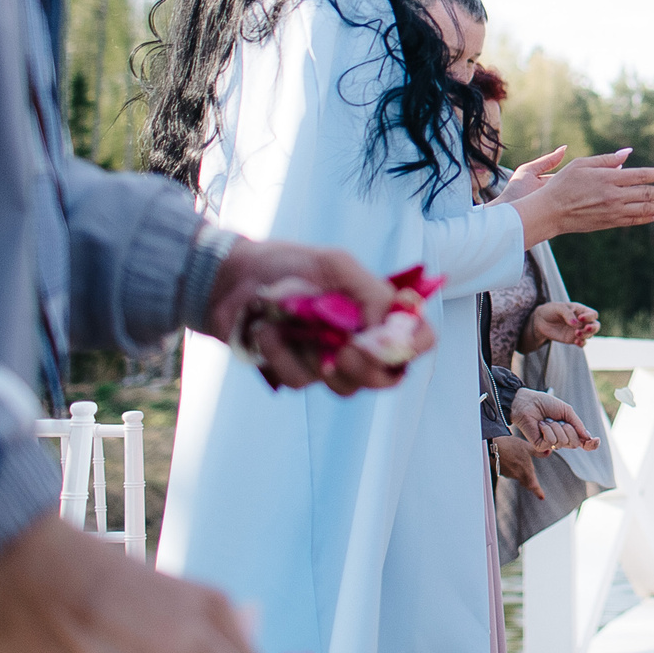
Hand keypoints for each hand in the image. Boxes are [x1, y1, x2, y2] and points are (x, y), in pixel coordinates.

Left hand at [203, 240, 428, 394]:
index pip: (419, 340)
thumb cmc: (290, 265)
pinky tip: (266, 331)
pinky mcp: (297, 373)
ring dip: (322, 360)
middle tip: (348, 349)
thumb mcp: (336, 265)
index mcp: (380, 314)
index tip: (392, 328)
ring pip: (346, 387)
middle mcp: (361, 343)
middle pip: (387, 377)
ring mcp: (330, 362)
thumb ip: (370, 292)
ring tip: (298, 330)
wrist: (235, 278)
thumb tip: (384, 327)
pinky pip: (301, 380)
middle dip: (370, 366)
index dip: (415, 342)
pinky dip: (282, 355)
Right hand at [492, 434, 546, 499]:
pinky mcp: (502, 472)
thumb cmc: (510, 446)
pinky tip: (511, 462)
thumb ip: (538, 452)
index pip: (534, 485)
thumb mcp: (527, 447)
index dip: (538, 492)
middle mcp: (517, 475)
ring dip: (521, 474)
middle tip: (534, 486)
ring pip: (518, 477)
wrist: (492, 447)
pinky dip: (513, 470)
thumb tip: (549, 451)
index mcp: (526, 471)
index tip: (542, 497)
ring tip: (520, 464)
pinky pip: (510, 473)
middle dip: (530, 484)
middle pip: (526, 483)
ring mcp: (509, 474)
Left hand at [510, 388, 596, 450]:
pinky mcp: (540, 446)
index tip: (596, 440)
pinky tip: (541, 425)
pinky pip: (551, 441)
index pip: (582, 442)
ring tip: (546, 420)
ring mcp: (550, 443)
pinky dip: (547, 430)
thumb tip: (588, 437)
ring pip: (562, 442)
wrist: (527, 402)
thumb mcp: (566, 411)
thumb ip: (578, 424)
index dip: (590, 444)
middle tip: (558, 420)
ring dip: (555, 427)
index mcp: (568, 431)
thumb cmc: (545, 404)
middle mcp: (561, 439)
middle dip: (569, 429)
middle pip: (575, 443)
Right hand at [512, 147, 653, 243]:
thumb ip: (607, 159)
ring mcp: (612, 212)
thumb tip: (629, 154)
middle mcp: (614, 196)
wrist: (549, 212)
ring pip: (645, 210)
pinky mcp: (608, 223)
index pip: (640, 175)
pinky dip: (648, 218)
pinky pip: (633, 221)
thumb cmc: (562, 184)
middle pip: (648, 194)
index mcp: (608, 179)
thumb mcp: (582, 164)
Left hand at [520, 300, 599, 349]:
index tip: (580, 318)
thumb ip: (568, 314)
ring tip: (576, 334)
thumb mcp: (558, 308)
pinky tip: (576, 342)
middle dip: (593, 328)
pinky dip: (582, 343)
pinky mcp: (573, 339)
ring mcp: (578, 330)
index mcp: (581, 311)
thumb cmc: (551, 310)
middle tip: (585, 328)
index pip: (593, 314)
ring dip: (586, 335)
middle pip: (596, 325)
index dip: (589, 317)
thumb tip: (576, 324)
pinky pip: (582, 343)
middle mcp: (582, 321)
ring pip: (590, 335)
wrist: (540, 321)